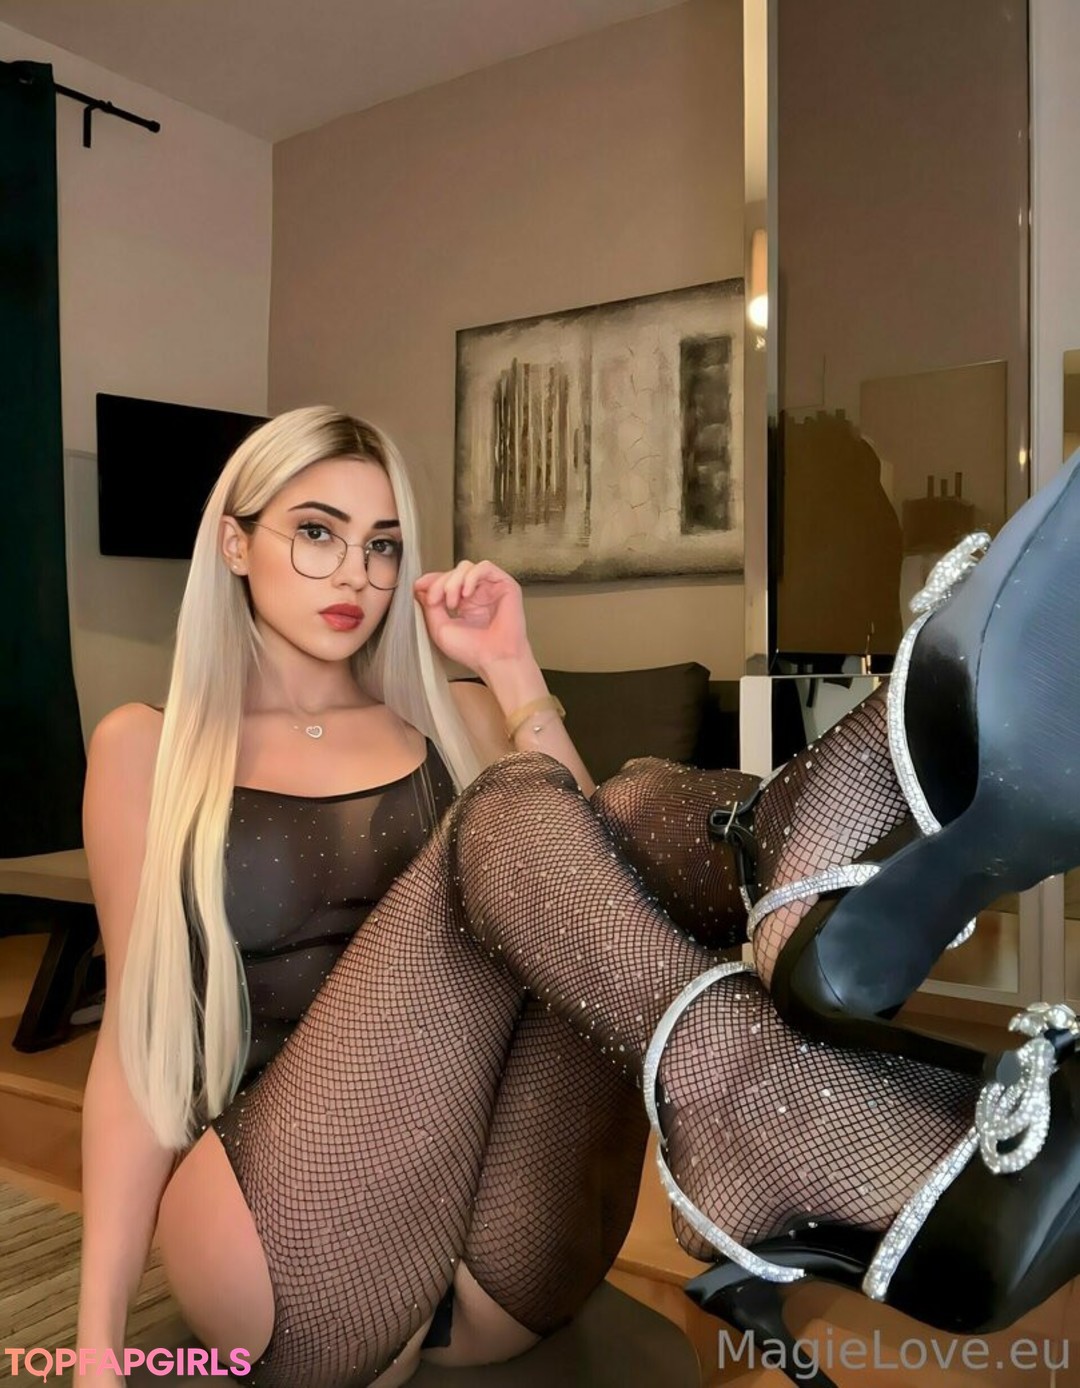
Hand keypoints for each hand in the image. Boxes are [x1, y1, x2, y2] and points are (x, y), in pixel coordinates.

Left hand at [414, 560, 529, 674]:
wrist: (495, 659)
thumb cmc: (472, 651)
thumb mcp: (440, 628)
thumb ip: (430, 606)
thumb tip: (420, 587)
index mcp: (464, 604)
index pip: (446, 581)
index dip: (431, 580)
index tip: (418, 587)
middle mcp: (478, 595)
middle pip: (453, 572)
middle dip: (440, 584)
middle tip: (436, 601)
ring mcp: (491, 589)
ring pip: (467, 567)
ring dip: (454, 581)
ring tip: (452, 602)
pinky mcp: (505, 585)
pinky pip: (485, 567)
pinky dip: (471, 577)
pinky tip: (467, 594)